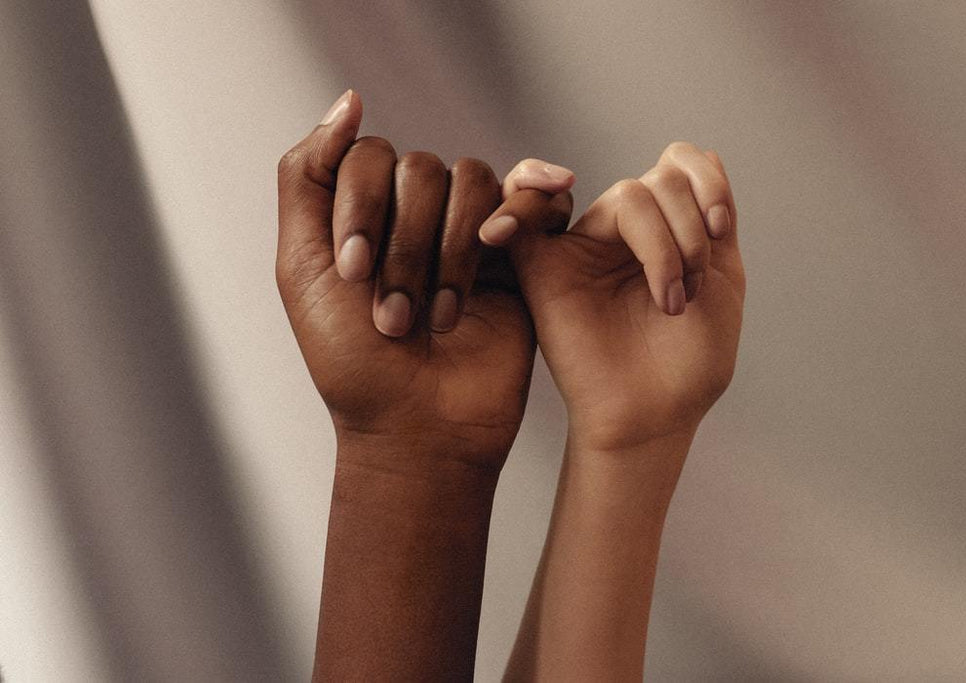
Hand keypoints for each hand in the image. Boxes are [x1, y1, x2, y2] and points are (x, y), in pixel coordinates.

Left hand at [276, 90, 573, 469]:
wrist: (419, 429)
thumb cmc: (353, 362)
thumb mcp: (301, 267)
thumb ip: (306, 177)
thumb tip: (349, 100)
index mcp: (365, 212)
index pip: (369, 157)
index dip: (362, 208)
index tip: (353, 275)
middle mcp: (418, 214)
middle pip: (423, 170)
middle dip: (405, 247)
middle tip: (394, 318)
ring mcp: (472, 232)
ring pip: (473, 182)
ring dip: (451, 253)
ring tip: (439, 319)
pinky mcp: (521, 255)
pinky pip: (532, 198)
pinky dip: (520, 211)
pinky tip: (503, 242)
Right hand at [482, 143, 744, 452]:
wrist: (654, 416)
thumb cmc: (690, 362)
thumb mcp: (722, 279)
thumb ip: (712, 216)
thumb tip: (702, 151)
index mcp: (668, 228)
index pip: (681, 165)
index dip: (706, 183)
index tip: (720, 231)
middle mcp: (626, 232)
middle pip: (659, 180)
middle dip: (690, 229)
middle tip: (692, 289)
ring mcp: (586, 247)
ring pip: (627, 197)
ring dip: (665, 245)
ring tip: (671, 301)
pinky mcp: (544, 269)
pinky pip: (526, 218)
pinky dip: (524, 201)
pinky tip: (540, 206)